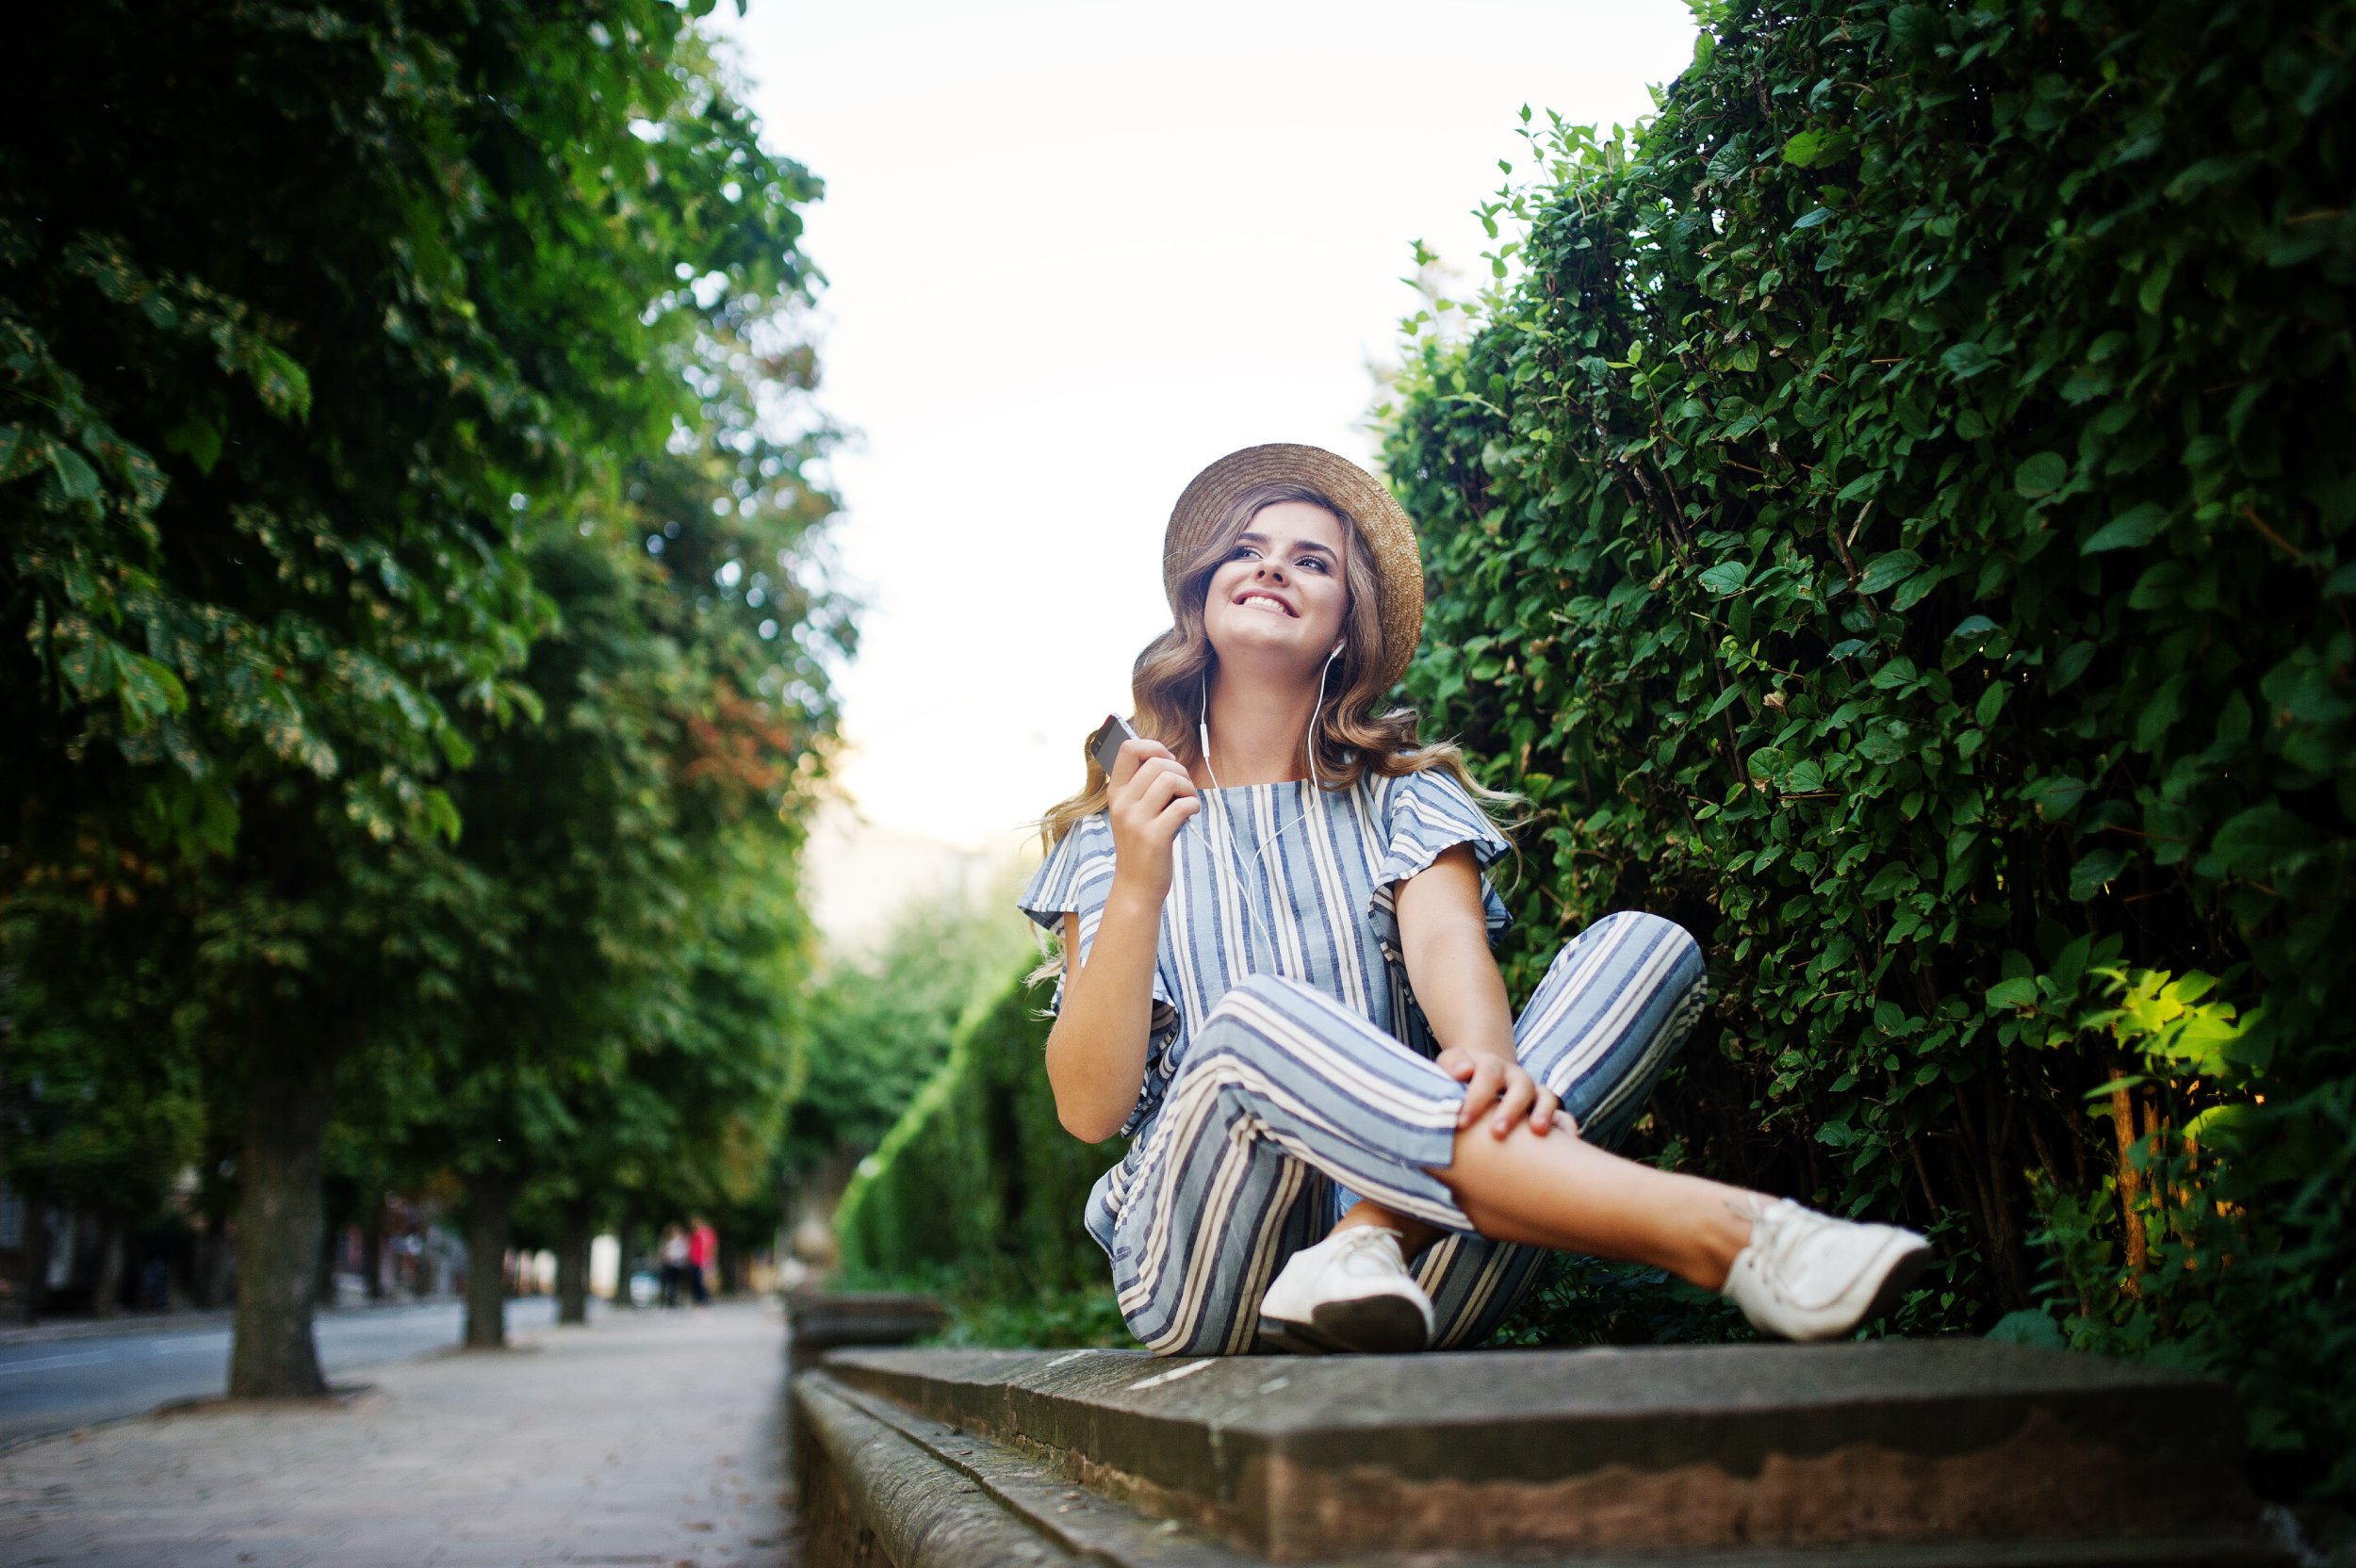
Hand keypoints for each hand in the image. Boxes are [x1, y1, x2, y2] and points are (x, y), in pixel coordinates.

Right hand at [1105, 736, 1198, 900]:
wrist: (1136, 886)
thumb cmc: (1140, 845)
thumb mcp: (1132, 812)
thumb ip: (1142, 787)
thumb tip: (1166, 758)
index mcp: (1116, 793)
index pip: (1128, 749)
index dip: (1154, 747)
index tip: (1167, 761)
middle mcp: (1122, 804)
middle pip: (1157, 763)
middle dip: (1180, 770)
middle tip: (1184, 789)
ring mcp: (1137, 821)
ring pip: (1170, 780)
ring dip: (1188, 788)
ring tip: (1188, 802)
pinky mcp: (1154, 837)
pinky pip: (1182, 805)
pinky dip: (1193, 806)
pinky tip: (1191, 814)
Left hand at [1435, 1046, 1571, 1138]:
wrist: (1480, 1076)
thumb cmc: (1459, 1078)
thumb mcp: (1450, 1064)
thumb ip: (1452, 1064)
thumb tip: (1462, 1071)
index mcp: (1491, 1066)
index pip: (1488, 1075)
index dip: (1476, 1097)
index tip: (1462, 1122)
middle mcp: (1516, 1078)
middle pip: (1520, 1087)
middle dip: (1510, 1109)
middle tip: (1497, 1132)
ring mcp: (1533, 1093)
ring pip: (1546, 1097)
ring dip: (1544, 1114)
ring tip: (1538, 1132)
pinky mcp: (1545, 1111)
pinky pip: (1563, 1116)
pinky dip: (1567, 1127)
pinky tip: (1568, 1142)